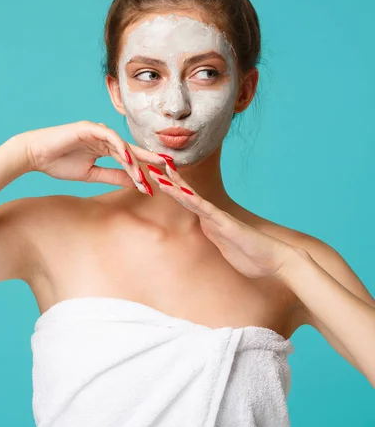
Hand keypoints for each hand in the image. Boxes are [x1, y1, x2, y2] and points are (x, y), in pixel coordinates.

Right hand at [16, 121, 166, 190]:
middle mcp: (105, 138)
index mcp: (106, 148)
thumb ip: (113, 176)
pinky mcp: (88, 128)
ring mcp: (97, 131)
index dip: (146, 167)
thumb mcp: (91, 174)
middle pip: (133, 150)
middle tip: (170, 170)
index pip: (131, 157)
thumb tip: (133, 183)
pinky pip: (108, 137)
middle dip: (151, 160)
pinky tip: (128, 158)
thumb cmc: (60, 163)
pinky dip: (119, 147)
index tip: (161, 179)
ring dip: (134, 162)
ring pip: (122, 146)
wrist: (36, 155)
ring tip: (145, 177)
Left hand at [147, 162, 297, 279]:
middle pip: (186, 196)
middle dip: (168, 182)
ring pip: (192, 199)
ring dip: (176, 186)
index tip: (157, 179)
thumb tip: (208, 234)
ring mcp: (220, 219)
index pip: (187, 204)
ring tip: (160, 172)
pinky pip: (206, 211)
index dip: (172, 191)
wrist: (276, 260)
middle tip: (151, 166)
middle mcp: (214, 217)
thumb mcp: (227, 250)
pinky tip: (181, 192)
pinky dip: (193, 200)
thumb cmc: (253, 258)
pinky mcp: (227, 225)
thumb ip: (217, 240)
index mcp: (211, 223)